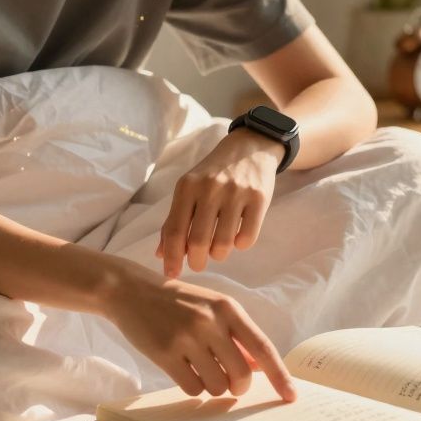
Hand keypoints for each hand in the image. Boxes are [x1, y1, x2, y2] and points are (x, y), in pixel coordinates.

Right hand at [99, 256, 297, 401]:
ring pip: (217, 386)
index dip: (279, 375)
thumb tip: (261, 369)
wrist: (131, 290)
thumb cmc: (177, 303)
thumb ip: (237, 336)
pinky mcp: (165, 353)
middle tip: (230, 384)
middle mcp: (210, 321)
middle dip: (239, 387)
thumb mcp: (212, 308)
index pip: (262, 347)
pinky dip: (193, 388)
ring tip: (201, 371)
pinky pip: (192, 388)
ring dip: (213, 387)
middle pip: (241, 374)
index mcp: (228, 308)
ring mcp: (186, 338)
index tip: (291, 396)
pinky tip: (185, 372)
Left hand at [156, 128, 283, 278]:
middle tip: (198, 264)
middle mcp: (210, 188)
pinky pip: (247, 238)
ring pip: (224, 244)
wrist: (250, 147)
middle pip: (199, 242)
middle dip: (197, 262)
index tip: (172, 274)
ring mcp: (236, 193)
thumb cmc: (214, 173)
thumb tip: (161, 255)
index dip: (172, 257)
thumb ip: (174, 221)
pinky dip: (240, 245)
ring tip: (218, 249)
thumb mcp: (189, 189)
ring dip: (219, 254)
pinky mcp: (259, 198)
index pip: (175, 230)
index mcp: (187, 187)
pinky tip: (237, 236)